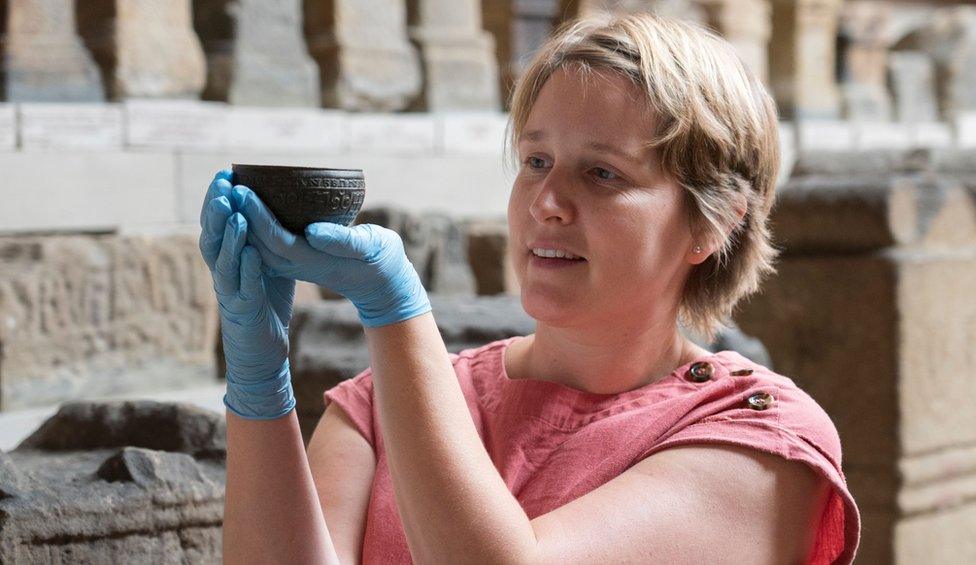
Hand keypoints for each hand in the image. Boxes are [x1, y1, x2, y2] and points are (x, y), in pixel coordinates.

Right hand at [199, 170, 295, 419]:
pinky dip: (247, 269)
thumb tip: (280, 202)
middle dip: (216, 209)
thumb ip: (264, 236)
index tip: (226, 173)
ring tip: (234, 211)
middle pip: (212, 236)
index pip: (216, 223)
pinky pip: (243, 287)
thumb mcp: (264, 263)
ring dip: (229, 235)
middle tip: (223, 184)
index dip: (217, 199)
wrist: (260, 352)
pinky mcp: (244, 311)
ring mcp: (230, 292)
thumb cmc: (264, 302)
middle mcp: (222, 272)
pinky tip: (252, 253)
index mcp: (225, 258)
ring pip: (223, 260)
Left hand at [232, 185, 430, 326]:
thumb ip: (343, 241)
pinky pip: (267, 245)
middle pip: (259, 243)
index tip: (242, 190)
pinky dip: (253, 227)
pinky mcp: (298, 260)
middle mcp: (299, 265)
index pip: (275, 239)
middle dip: (240, 215)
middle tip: (227, 184)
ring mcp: (297, 265)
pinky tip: (247, 208)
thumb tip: (312, 231)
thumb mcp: (370, 248)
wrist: (384, 285)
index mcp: (314, 261)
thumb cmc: (382, 261)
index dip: (256, 215)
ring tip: (230, 193)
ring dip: (242, 221)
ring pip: (259, 246)